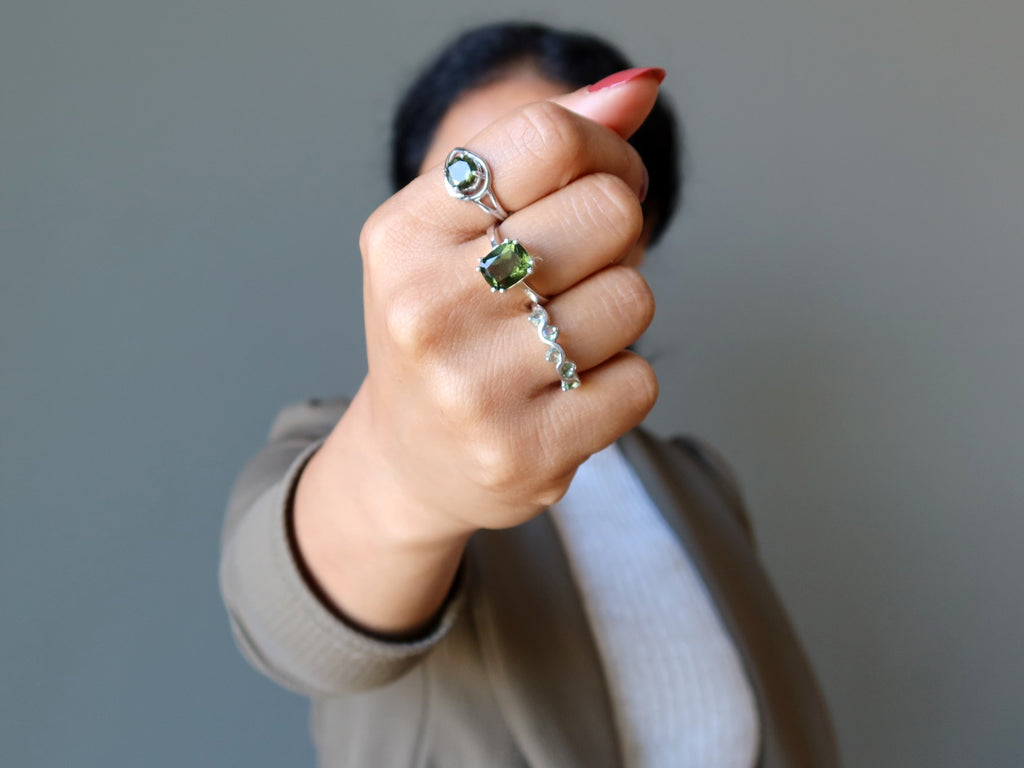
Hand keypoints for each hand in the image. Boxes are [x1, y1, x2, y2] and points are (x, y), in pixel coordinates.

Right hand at [352, 72, 661, 537]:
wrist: (414, 461)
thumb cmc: (449, 325)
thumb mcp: (460, 226)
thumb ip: (545, 146)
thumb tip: (642, 86)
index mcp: (404, 232)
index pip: (551, 137)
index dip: (607, 152)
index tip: (603, 184)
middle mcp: (427, 307)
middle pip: (608, 212)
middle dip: (615, 237)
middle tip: (577, 272)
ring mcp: (473, 388)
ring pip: (633, 297)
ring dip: (616, 315)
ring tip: (560, 339)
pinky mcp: (525, 453)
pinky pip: (640, 381)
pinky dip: (619, 382)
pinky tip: (566, 394)